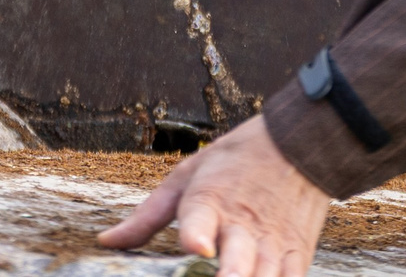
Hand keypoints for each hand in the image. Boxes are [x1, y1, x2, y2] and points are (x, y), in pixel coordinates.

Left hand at [99, 114, 331, 276]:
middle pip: (237, 261)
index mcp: (210, 201)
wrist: (298, 143)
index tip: (196, 247)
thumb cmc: (235, 161)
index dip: (197, 236)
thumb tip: (107, 242)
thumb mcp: (187, 176)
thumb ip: (147, 216)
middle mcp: (242, 225)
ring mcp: (273, 243)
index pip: (200, 220)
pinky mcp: (298, 254)